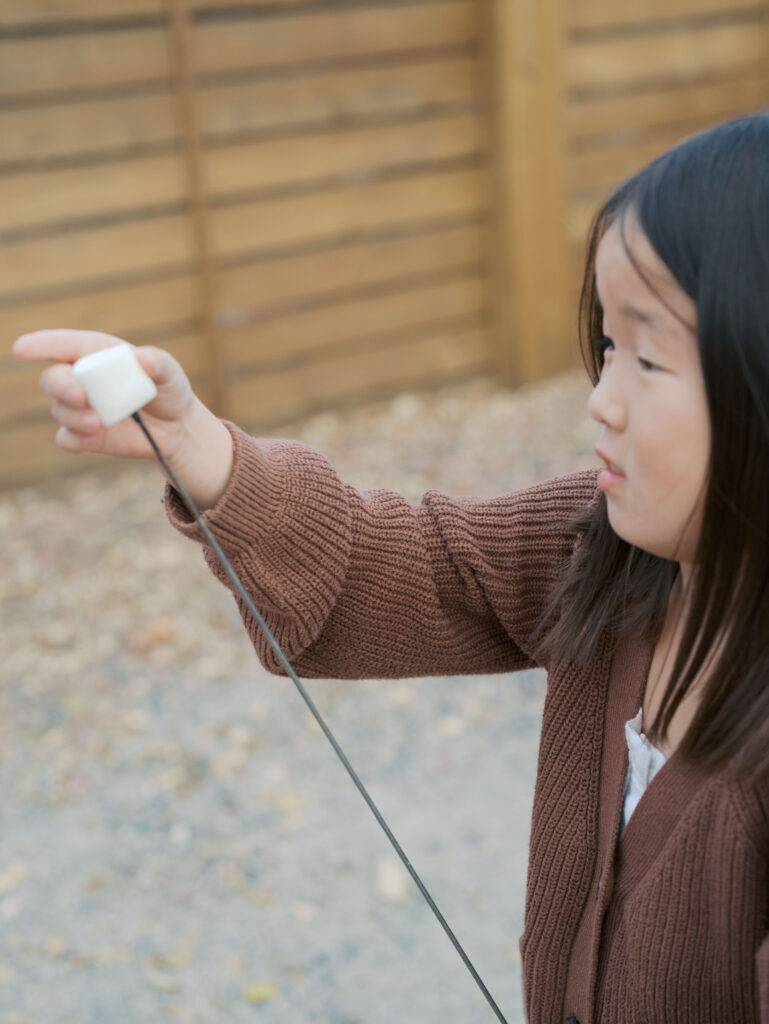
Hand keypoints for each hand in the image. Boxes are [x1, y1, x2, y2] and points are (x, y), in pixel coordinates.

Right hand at [13, 329, 233, 508]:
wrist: (176, 428)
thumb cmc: (167, 390)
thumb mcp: (170, 371)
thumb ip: (157, 362)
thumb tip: (141, 359)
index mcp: (97, 354)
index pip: (63, 345)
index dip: (41, 344)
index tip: (21, 348)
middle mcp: (82, 379)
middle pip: (53, 378)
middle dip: (61, 385)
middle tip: (81, 396)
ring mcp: (80, 409)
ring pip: (60, 410)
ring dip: (75, 416)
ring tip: (100, 422)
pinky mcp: (85, 436)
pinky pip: (67, 439)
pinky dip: (75, 438)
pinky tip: (94, 436)